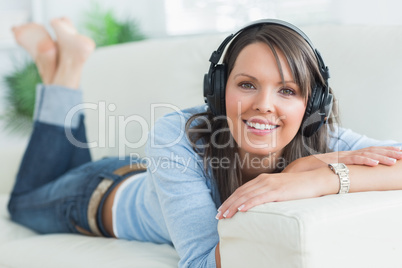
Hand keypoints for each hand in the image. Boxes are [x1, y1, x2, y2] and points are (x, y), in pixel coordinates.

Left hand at [216, 170, 329, 219]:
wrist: (313, 180)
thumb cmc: (296, 187)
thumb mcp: (278, 189)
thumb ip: (267, 194)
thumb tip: (258, 204)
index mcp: (262, 179)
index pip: (241, 190)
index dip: (230, 199)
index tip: (221, 209)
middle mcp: (263, 180)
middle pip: (241, 193)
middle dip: (228, 204)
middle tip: (218, 215)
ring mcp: (270, 185)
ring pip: (247, 196)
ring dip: (234, 206)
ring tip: (225, 215)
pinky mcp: (278, 191)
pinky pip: (260, 198)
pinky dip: (249, 203)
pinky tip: (241, 210)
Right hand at [283, 146, 401, 172]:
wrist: (296, 171)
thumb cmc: (312, 174)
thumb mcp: (330, 174)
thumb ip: (341, 175)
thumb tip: (350, 182)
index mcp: (344, 157)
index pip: (366, 152)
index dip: (382, 152)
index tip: (396, 154)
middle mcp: (344, 155)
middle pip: (369, 151)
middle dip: (387, 152)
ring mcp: (339, 157)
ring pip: (364, 154)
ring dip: (381, 156)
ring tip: (395, 160)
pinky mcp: (334, 161)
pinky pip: (352, 160)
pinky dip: (365, 161)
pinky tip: (376, 164)